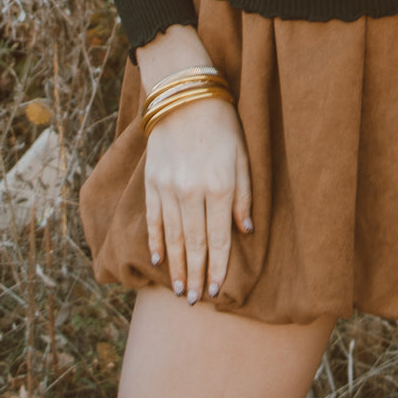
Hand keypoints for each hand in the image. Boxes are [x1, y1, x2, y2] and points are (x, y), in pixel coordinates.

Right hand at [137, 26, 253, 305]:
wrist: (185, 96)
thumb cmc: (223, 126)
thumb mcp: (244, 158)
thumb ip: (245, 197)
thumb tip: (244, 232)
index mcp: (220, 188)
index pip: (218, 240)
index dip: (216, 268)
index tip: (215, 292)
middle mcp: (192, 193)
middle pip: (193, 245)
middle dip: (195, 275)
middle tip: (193, 301)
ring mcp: (168, 188)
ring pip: (172, 238)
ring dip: (176, 266)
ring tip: (178, 289)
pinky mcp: (152, 182)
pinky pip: (153, 220)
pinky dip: (155, 242)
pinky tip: (158, 260)